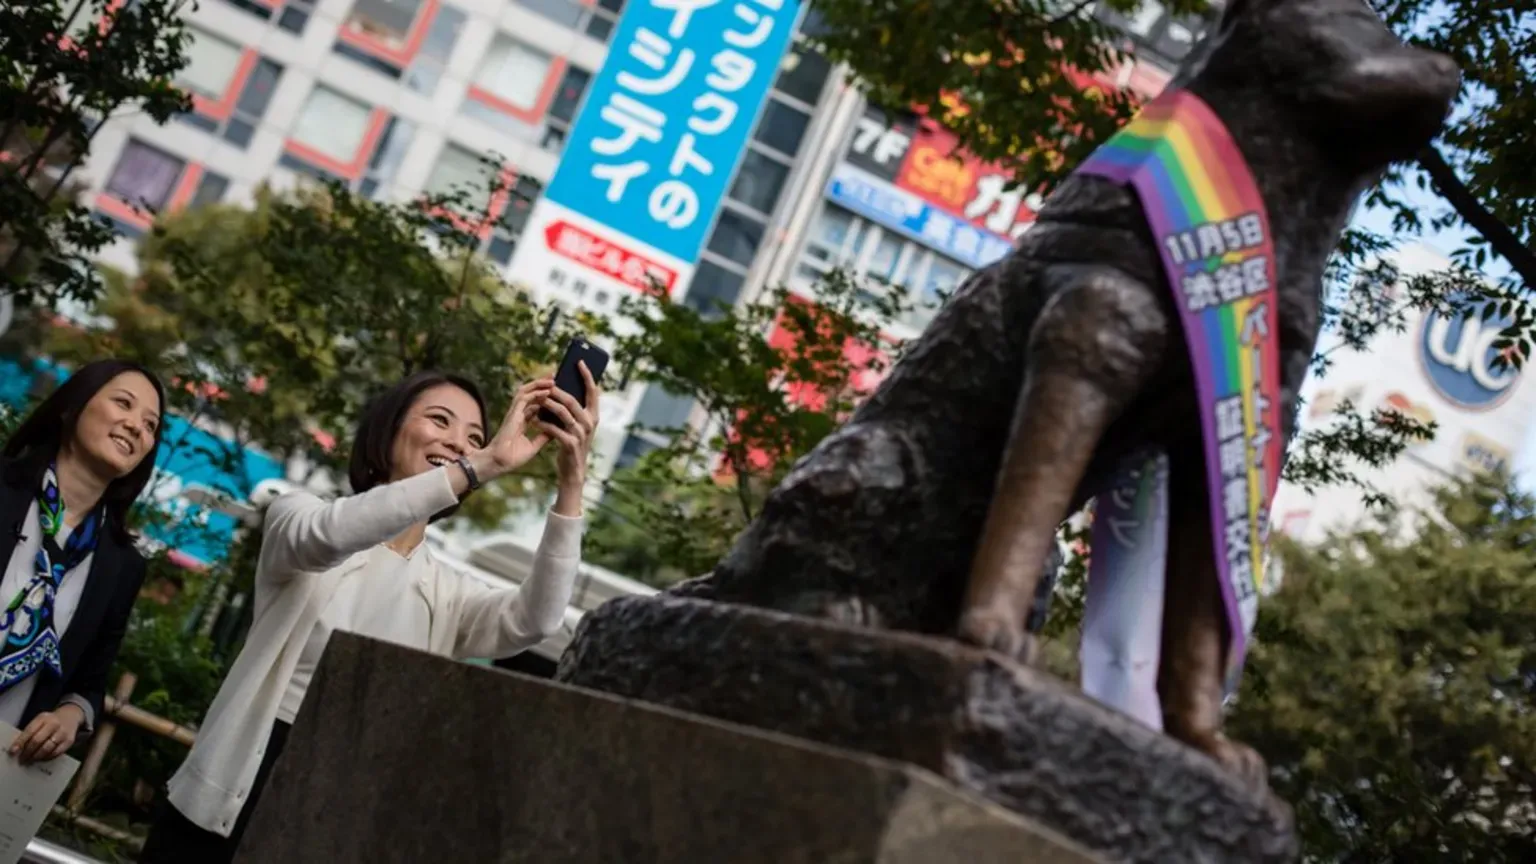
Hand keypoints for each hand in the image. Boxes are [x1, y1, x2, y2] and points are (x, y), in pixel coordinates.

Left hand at [9, 706, 82, 764]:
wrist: (70, 716)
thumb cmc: (50, 721)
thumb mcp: (39, 721)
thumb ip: (30, 732)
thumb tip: (19, 748)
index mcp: (43, 718)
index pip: (29, 731)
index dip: (20, 742)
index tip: (13, 751)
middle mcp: (54, 724)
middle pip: (38, 740)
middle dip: (28, 752)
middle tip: (22, 759)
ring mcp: (63, 732)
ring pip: (47, 748)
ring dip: (36, 757)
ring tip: (31, 760)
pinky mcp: (69, 741)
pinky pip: (56, 753)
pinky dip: (47, 757)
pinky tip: (42, 758)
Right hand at [475, 379, 555, 480]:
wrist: (500, 464)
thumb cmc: (513, 457)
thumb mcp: (534, 446)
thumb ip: (543, 436)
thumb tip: (557, 431)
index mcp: (522, 421)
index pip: (534, 403)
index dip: (544, 396)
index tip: (557, 390)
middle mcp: (517, 414)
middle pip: (530, 394)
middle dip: (542, 384)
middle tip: (555, 377)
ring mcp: (514, 413)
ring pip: (526, 392)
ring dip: (539, 384)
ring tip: (553, 379)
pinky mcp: (512, 414)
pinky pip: (524, 399)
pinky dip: (536, 393)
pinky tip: (547, 391)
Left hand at [538, 361, 599, 515]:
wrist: (572, 471)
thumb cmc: (572, 444)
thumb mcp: (577, 426)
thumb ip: (574, 410)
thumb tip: (563, 388)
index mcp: (594, 416)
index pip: (593, 391)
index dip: (586, 375)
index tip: (578, 361)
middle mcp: (590, 423)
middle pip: (573, 400)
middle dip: (557, 390)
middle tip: (545, 383)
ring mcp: (581, 434)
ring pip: (562, 412)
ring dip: (547, 404)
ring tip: (536, 399)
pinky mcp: (570, 444)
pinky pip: (554, 428)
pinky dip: (543, 422)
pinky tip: (534, 419)